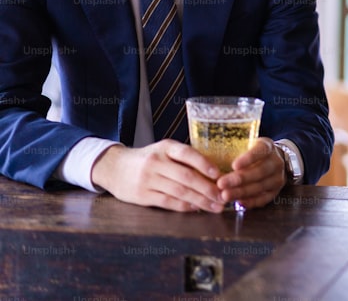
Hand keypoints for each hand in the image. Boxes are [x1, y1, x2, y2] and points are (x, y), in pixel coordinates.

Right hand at [91, 141, 223, 211]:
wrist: (114, 167)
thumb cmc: (148, 159)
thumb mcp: (164, 151)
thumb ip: (185, 159)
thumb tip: (214, 174)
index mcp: (165, 147)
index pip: (187, 153)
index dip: (204, 164)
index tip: (219, 175)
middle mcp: (156, 162)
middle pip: (186, 176)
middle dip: (207, 188)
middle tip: (223, 197)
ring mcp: (148, 179)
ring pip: (179, 192)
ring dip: (200, 200)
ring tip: (214, 206)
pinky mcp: (142, 195)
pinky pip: (167, 202)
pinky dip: (184, 206)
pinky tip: (196, 208)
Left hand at [217, 137, 286, 208]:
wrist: (272, 160)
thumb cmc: (251, 152)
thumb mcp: (246, 144)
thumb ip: (234, 149)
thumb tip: (209, 154)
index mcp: (268, 146)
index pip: (261, 150)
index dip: (248, 158)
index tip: (234, 165)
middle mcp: (276, 162)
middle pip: (260, 171)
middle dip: (240, 179)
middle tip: (221, 184)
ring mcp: (277, 178)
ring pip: (260, 186)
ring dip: (241, 192)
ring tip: (225, 195)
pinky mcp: (275, 192)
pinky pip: (263, 199)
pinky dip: (250, 202)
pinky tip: (238, 203)